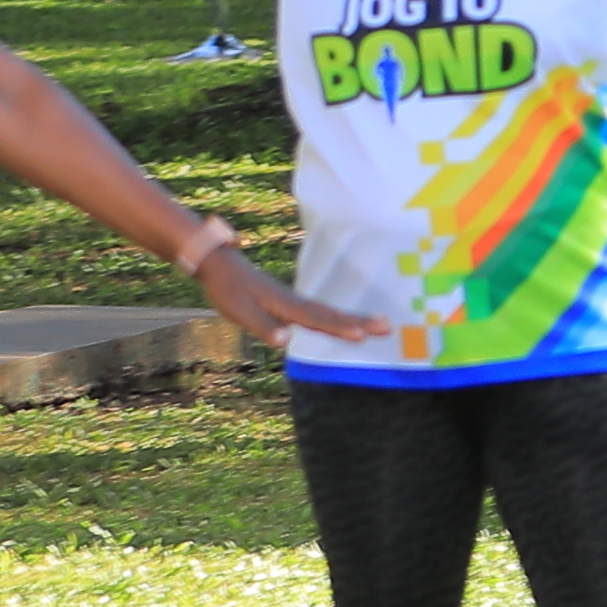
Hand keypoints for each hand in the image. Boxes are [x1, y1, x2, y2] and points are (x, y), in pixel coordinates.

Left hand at [171, 216, 368, 348]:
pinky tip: (341, 322)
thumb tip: (286, 341)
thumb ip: (263, 326)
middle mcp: (295, 302)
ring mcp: (293, 300)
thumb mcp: (239, 312)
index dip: (340, 329)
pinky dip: (336, 317)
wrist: (218, 265)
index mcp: (286, 306)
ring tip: (377, 323)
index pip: (318, 320)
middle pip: (332, 314)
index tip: (363, 335)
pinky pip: (319, 311)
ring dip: (352, 319)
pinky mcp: (288, 301)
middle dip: (360, 322)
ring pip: (328, 311)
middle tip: (388, 327)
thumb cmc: (226, 290)